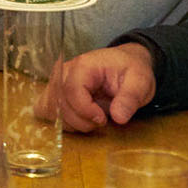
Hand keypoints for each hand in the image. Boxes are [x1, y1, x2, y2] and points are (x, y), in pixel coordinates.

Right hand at [36, 42, 155, 131]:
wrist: (125, 64)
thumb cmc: (131, 70)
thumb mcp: (140, 81)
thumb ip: (130, 98)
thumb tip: (119, 117)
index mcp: (83, 65)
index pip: (71, 91)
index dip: (85, 111)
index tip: (103, 119)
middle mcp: (64, 71)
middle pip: (59, 102)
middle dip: (80, 120)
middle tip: (102, 120)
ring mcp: (56, 81)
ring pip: (50, 109)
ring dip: (71, 122)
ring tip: (92, 119)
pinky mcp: (54, 92)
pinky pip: (46, 110)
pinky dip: (61, 120)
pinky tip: (79, 119)